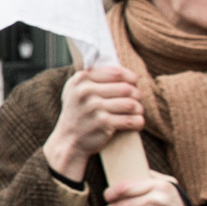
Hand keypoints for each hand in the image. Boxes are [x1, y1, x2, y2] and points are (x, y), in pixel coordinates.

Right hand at [44, 63, 144, 178]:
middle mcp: (86, 92)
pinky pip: (130, 120)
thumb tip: (122, 63)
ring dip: (138, 109)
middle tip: (136, 100)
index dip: (130, 78)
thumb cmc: (78, 113)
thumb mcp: (76, 90)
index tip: (133, 84)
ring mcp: (94, 108)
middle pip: (126, 88)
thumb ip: (94, 76)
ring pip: (131, 104)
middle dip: (136, 94)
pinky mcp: (103, 123)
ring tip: (137, 111)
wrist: (68, 141)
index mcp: (81, 79)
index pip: (116, 73)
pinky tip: (137, 122)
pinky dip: (138, 121)